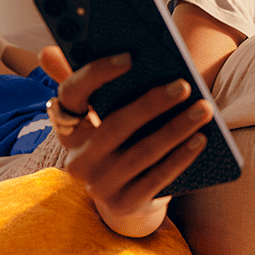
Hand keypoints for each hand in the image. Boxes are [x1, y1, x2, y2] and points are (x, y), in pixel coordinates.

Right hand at [39, 46, 212, 236]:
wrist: (128, 201)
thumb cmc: (121, 144)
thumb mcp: (104, 117)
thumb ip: (90, 83)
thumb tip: (51, 50)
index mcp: (68, 128)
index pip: (71, 95)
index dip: (96, 74)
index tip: (130, 57)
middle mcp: (76, 159)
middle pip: (114, 125)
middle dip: (152, 104)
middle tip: (184, 85)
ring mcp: (98, 186)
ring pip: (141, 152)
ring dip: (176, 129)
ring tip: (203, 110)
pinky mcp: (123, 204)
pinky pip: (156, 179)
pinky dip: (180, 158)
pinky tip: (200, 139)